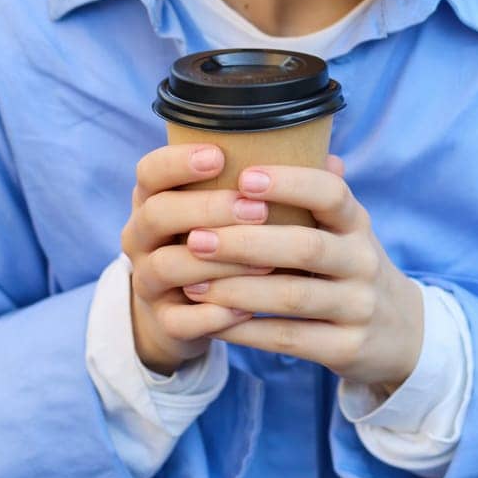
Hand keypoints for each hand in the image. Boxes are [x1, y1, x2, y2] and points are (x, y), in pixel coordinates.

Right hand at [122, 143, 280, 374]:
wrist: (189, 312)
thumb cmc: (223, 246)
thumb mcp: (231, 212)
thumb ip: (268, 187)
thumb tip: (334, 161)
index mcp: (156, 198)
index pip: (150, 171)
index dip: (179, 161)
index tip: (219, 155)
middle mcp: (142, 237)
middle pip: (158, 214)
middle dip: (208, 208)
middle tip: (257, 209)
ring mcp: (148, 281)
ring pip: (168, 266)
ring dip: (219, 263)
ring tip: (266, 263)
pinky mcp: (163, 322)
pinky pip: (180, 320)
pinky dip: (214, 315)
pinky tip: (247, 311)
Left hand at [182, 154, 424, 392]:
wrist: (400, 333)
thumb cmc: (351, 268)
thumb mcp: (345, 229)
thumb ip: (314, 194)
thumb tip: (285, 136)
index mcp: (357, 224)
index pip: (332, 193)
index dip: (290, 183)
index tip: (244, 177)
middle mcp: (363, 261)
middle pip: (306, 246)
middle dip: (246, 241)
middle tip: (196, 237)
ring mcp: (358, 306)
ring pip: (293, 295)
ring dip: (237, 290)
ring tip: (192, 283)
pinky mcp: (347, 347)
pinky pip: (290, 337)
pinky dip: (247, 330)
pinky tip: (213, 322)